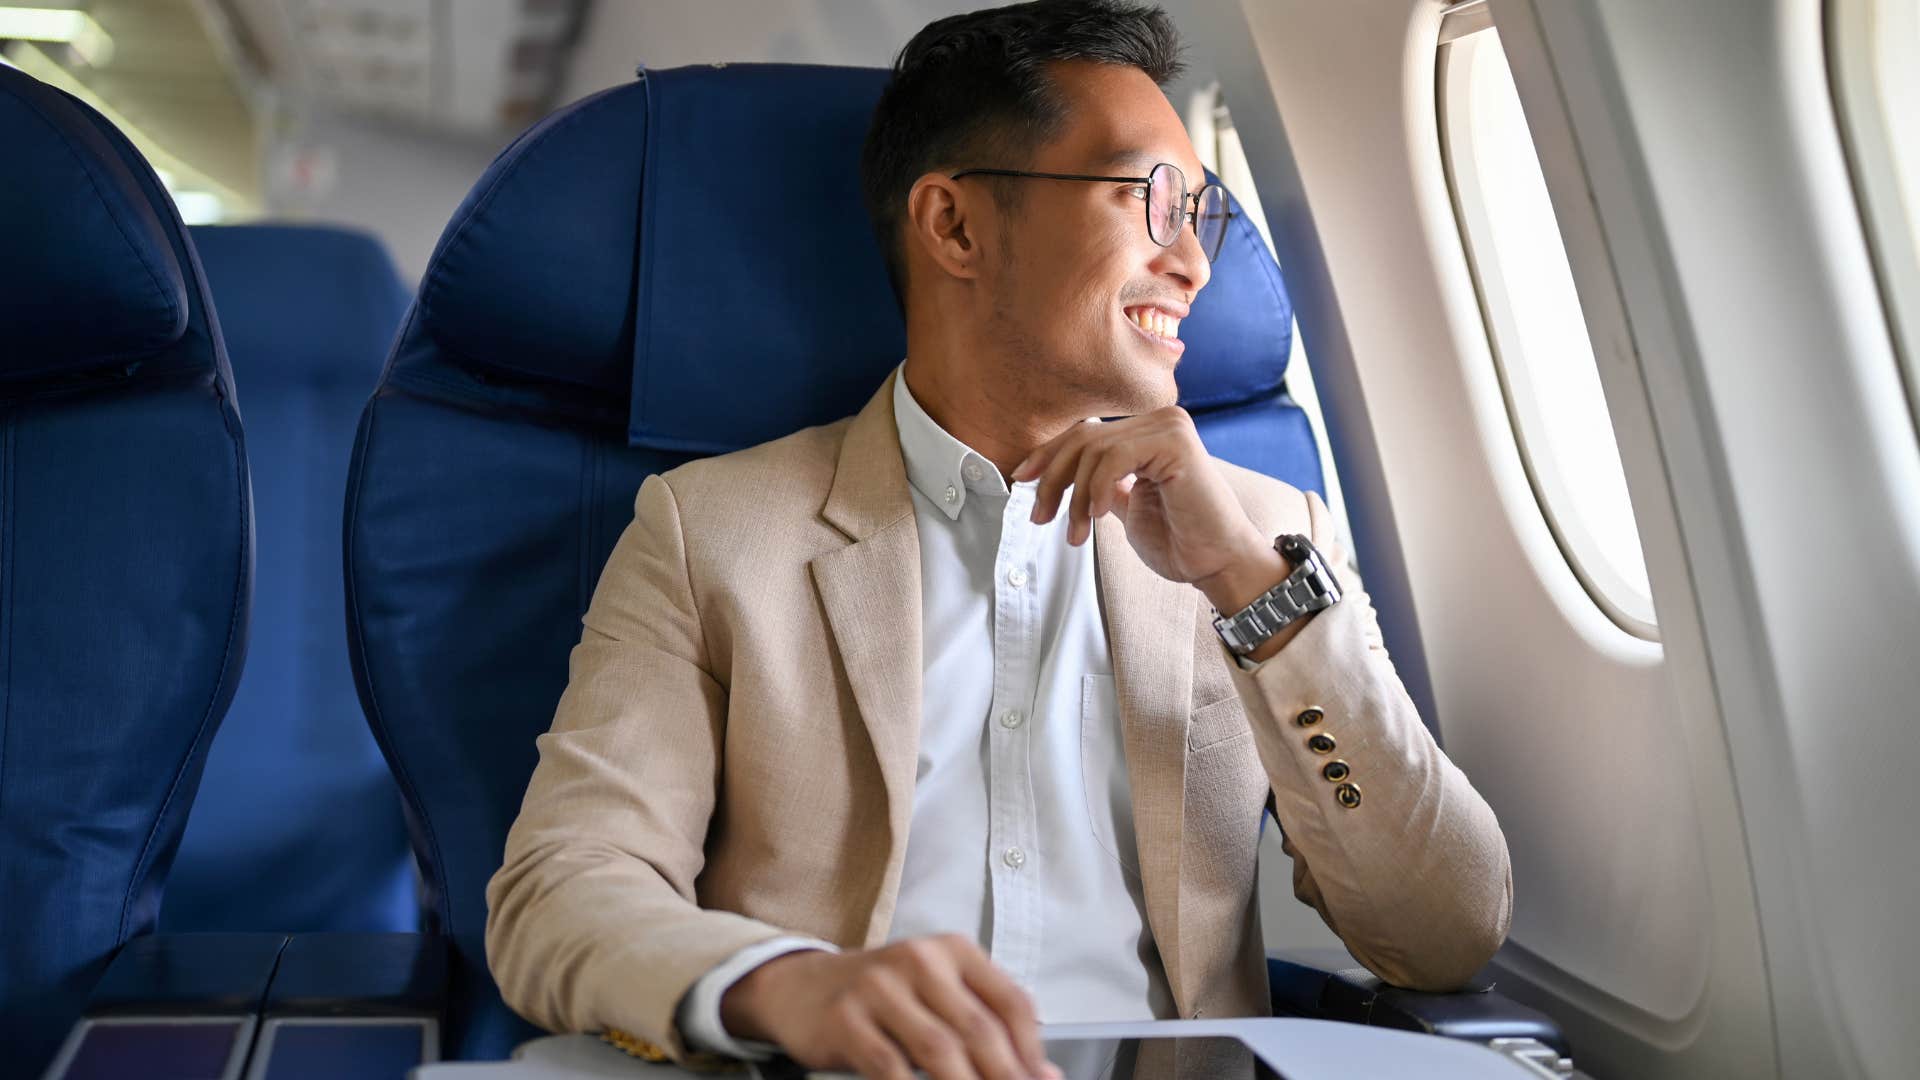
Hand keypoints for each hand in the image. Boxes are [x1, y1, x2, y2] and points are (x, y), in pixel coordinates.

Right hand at [720, 935, 1060, 1079]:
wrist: (800, 986)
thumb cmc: (882, 997)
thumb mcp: (935, 995)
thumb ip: (983, 1024)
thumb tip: (1042, 1073)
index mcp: (952, 950)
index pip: (1011, 1002)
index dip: (1033, 1052)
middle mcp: (919, 959)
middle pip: (979, 1030)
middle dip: (1006, 1077)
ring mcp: (879, 987)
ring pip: (939, 1050)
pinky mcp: (845, 1019)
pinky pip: (889, 1067)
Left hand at [1012, 406, 1285, 615]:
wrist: (1217, 564)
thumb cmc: (1179, 541)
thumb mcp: (1125, 507)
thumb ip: (1100, 485)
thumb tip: (1059, 476)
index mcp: (1147, 431)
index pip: (1084, 432)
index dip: (1048, 455)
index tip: (1021, 481)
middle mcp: (1159, 420)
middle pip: (1083, 437)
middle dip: (1052, 479)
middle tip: (1039, 518)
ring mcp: (1169, 426)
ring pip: (1093, 450)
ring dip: (1075, 497)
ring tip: (1077, 533)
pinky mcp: (1176, 441)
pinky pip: (1114, 458)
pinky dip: (1097, 488)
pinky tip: (1099, 518)